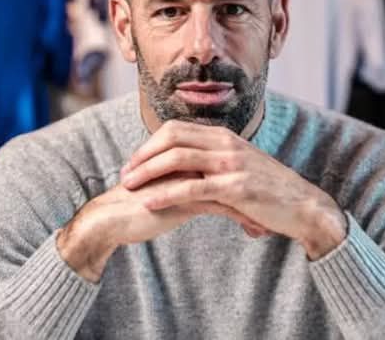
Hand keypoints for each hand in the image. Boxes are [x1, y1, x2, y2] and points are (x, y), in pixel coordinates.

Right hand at [56, 181, 266, 282]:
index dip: (244, 180)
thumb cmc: (136, 203)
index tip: (261, 198)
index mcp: (185, 154)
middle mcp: (190, 161)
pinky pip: (223, 207)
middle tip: (273, 210)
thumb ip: (185, 180)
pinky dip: (242, 218)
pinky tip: (255, 230)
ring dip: (254, 207)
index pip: (224, 163)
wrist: (110, 217)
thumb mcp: (166, 188)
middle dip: (255, 194)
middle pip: (234, 173)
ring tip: (268, 224)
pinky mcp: (186, 198)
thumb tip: (204, 184)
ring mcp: (190, 177)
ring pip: (233, 188)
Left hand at [121, 120, 346, 258]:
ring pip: (177, 159)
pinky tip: (149, 203)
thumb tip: (189, 166)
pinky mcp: (235, 188)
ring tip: (129, 187)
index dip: (151, 143)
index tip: (134, 161)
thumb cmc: (270, 190)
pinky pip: (192, 188)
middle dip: (142, 155)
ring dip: (148, 172)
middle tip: (124, 174)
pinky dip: (166, 194)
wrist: (304, 207)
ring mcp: (231, 164)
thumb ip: (215, 161)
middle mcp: (226, 144)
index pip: (177, 129)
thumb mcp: (241, 166)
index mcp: (225, 136)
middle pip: (171, 138)